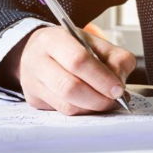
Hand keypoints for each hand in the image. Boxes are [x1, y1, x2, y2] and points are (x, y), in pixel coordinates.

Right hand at [0, 26, 135, 114]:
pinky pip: (63, 113)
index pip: (78, 60)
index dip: (102, 78)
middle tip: (115, 100)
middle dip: (99, 98)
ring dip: (93, 108)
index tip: (118, 89)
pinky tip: (92, 104)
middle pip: (69, 87)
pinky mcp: (35, 101)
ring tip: (107, 102)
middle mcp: (37, 61)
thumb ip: (115, 59)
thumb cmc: (71, 47)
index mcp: (53, 39)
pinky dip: (83, 112)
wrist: (39, 51)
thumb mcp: (96, 43)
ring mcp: (32, 84)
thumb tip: (120, 86)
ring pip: (66, 106)